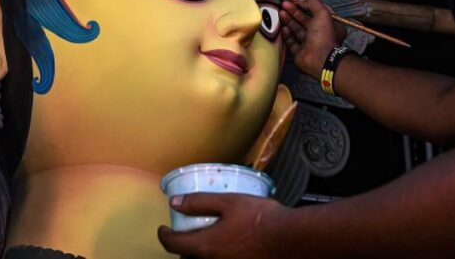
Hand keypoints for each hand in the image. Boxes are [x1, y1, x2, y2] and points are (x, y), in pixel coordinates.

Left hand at [157, 193, 291, 258]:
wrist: (291, 239)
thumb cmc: (260, 218)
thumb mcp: (228, 202)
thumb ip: (199, 202)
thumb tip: (175, 202)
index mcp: (206, 246)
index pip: (174, 245)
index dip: (164, 236)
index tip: (162, 228)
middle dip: (181, 248)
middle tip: (184, 234)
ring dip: (197, 255)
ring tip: (203, 240)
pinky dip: (214, 256)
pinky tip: (224, 245)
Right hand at [279, 0, 343, 78]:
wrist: (319, 58)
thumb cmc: (324, 35)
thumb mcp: (323, 13)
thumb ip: (312, 3)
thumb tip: (300, 0)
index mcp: (329, 26)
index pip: (316, 12)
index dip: (306, 6)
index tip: (295, 1)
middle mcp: (320, 35)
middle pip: (304, 20)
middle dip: (294, 12)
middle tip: (283, 5)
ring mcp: (309, 44)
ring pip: (297, 30)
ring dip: (289, 21)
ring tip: (281, 13)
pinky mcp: (300, 53)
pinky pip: (292, 42)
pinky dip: (287, 35)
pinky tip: (283, 28)